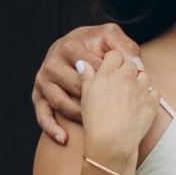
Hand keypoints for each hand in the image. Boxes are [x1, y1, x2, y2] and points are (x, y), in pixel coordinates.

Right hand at [32, 21, 120, 144]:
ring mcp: (43, 81)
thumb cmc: (93, 43)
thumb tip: (138, 66)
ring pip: (61, 103)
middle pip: (77, 87)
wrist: (70, 47)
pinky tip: (64, 138)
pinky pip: (42, 115)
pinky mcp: (37, 96)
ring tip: (98, 122)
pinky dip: (51, 128)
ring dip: (79, 115)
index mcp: (69, 47)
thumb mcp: (109, 36)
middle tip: (115, 108)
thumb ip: (124, 46)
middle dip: (98, 99)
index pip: (94, 67)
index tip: (126, 87)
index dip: (113, 79)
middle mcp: (52, 63)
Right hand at [80, 43, 160, 174]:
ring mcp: (141, 88)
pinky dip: (149, 95)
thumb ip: (87, 76)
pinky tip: (140, 103)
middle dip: (126, 70)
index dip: (112, 60)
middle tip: (120, 83)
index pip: (114, 54)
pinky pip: (154, 91)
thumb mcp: (85, 96)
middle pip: (130, 63)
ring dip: (139, 81)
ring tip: (131, 93)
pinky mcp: (152, 102)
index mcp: (108, 72)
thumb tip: (84, 63)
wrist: (111, 141)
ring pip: (144, 75)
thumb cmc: (95, 120)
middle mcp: (127, 76)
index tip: (111, 68)